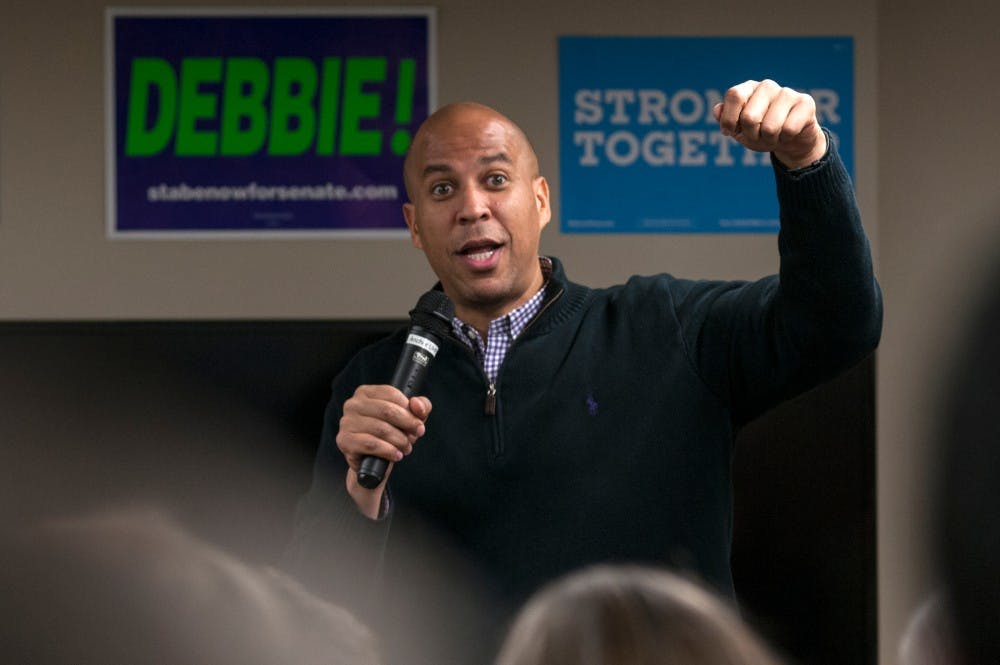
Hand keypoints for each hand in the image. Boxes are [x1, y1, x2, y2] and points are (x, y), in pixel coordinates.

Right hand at [337, 384, 431, 517]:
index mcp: (366, 393)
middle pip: (387, 410)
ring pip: (381, 429)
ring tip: (406, 447)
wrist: (373, 461)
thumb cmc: (391, 434)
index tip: (419, 423)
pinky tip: (396, 455)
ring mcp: (346, 422)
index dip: (409, 410)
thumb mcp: (410, 417)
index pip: (391, 394)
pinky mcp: (344, 441)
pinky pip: (371, 444)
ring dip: (399, 440)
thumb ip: (421, 406)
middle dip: (407, 425)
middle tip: (416, 435)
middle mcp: (353, 404)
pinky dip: (388, 450)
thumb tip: (417, 405)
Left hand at [713, 79, 826, 169]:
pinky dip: (785, 139)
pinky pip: (788, 129)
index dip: (730, 119)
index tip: (731, 131)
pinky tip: (788, 134)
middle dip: (751, 135)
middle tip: (758, 135)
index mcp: (748, 88)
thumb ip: (726, 119)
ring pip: (770, 127)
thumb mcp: (739, 129)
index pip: (735, 96)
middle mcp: (767, 86)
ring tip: (773, 135)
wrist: (790, 140)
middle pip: (750, 117)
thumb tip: (717, 110)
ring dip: (769, 140)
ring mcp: (787, 92)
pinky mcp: (805, 102)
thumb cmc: (760, 132)